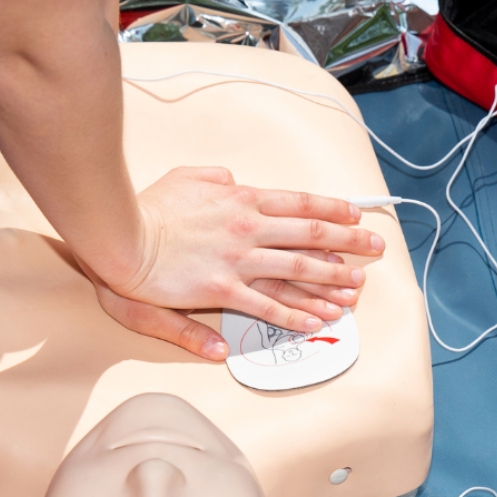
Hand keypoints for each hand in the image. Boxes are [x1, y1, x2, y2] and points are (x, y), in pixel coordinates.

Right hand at [91, 167, 381, 359]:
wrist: (121, 237)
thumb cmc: (150, 208)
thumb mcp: (185, 177)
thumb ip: (215, 176)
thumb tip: (232, 176)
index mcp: (241, 199)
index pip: (299, 204)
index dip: (332, 210)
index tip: (356, 215)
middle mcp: (248, 228)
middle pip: (309, 236)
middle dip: (349, 243)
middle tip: (375, 249)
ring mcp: (238, 260)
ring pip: (297, 271)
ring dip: (331, 282)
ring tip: (356, 290)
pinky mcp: (222, 290)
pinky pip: (268, 305)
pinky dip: (296, 313)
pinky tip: (316, 319)